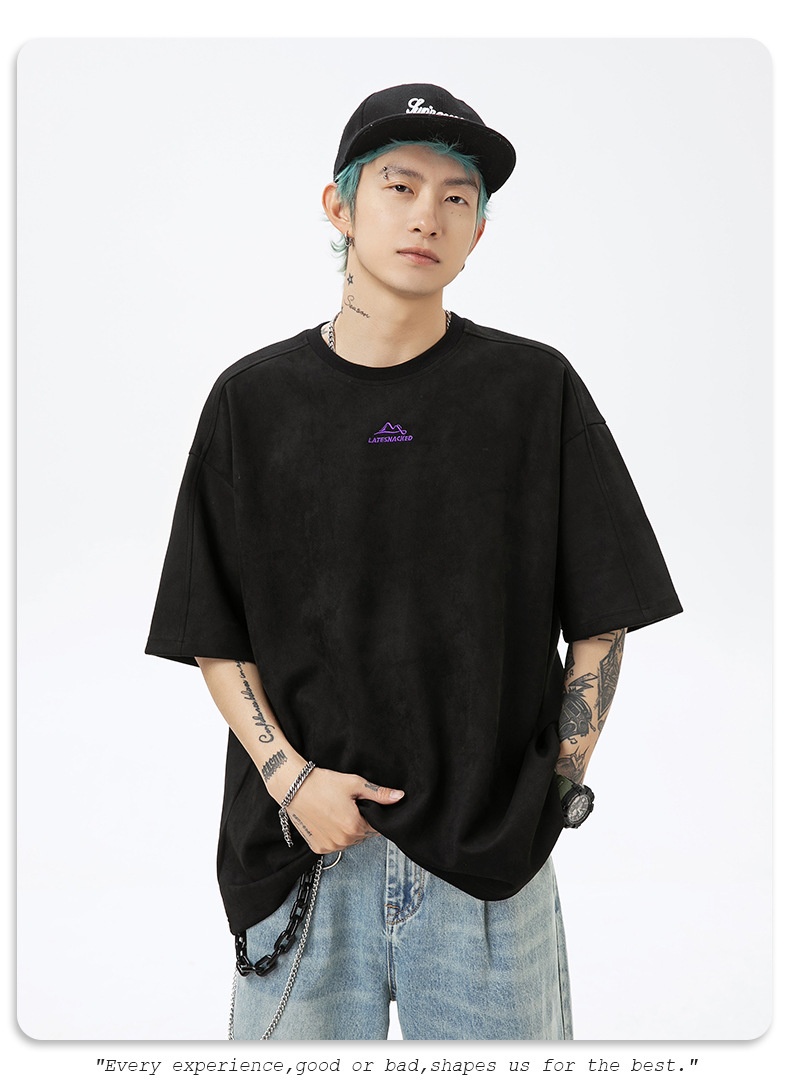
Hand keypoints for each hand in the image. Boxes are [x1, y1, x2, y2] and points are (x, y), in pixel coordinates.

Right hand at [284, 767, 403, 853]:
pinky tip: (327, 820)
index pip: (376, 828)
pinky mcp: (318, 848)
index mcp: (355, 827)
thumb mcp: (354, 784)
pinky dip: (334, 835)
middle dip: (359, 823)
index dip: (370, 815)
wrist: (294, 787)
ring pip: (349, 841)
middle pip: (362, 835)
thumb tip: (400, 797)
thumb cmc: (324, 783)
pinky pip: (334, 844)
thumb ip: (379, 794)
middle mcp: (343, 841)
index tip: (360, 804)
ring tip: (336, 811)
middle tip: (347, 805)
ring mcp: (330, 846)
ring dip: (347, 831)